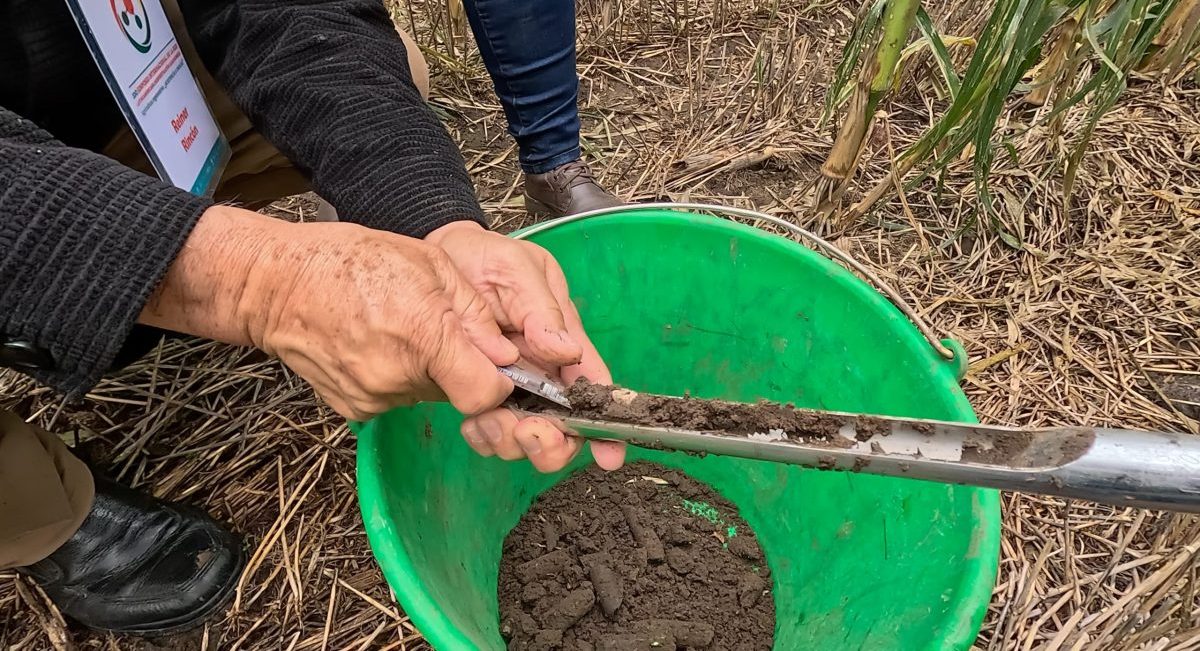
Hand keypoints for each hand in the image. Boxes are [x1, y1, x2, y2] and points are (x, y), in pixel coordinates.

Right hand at [140, 206, 517, 420]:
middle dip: (466, 367)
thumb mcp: (428, 265)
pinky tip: (380, 345)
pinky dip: (401, 377)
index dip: (503, 381)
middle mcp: (398, 378)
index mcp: (423, 335)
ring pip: (431, 395)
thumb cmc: (351, 261)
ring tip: (405, 330)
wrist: (273, 284)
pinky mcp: (356, 410)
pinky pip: (399, 398)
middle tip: (445, 331)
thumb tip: (511, 355)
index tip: (501, 361)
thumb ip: (474, 314)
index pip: (487, 393)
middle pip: (461, 393)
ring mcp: (373, 399)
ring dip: (433, 370)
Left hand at [425, 221, 625, 471]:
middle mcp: (543, 371)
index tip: (608, 454)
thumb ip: (542, 309)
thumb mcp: (519, 269)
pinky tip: (473, 423)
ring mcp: (510, 387)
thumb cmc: (485, 258)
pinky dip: (485, 437)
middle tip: (529, 432)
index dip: (605, 423)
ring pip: (526, 436)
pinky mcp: (476, 393)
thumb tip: (567, 351)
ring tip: (489, 424)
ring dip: (514, 442)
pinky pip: (489, 431)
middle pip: (563, 425)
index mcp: (564, 340)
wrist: (436, 258)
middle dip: (552, 442)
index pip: (593, 384)